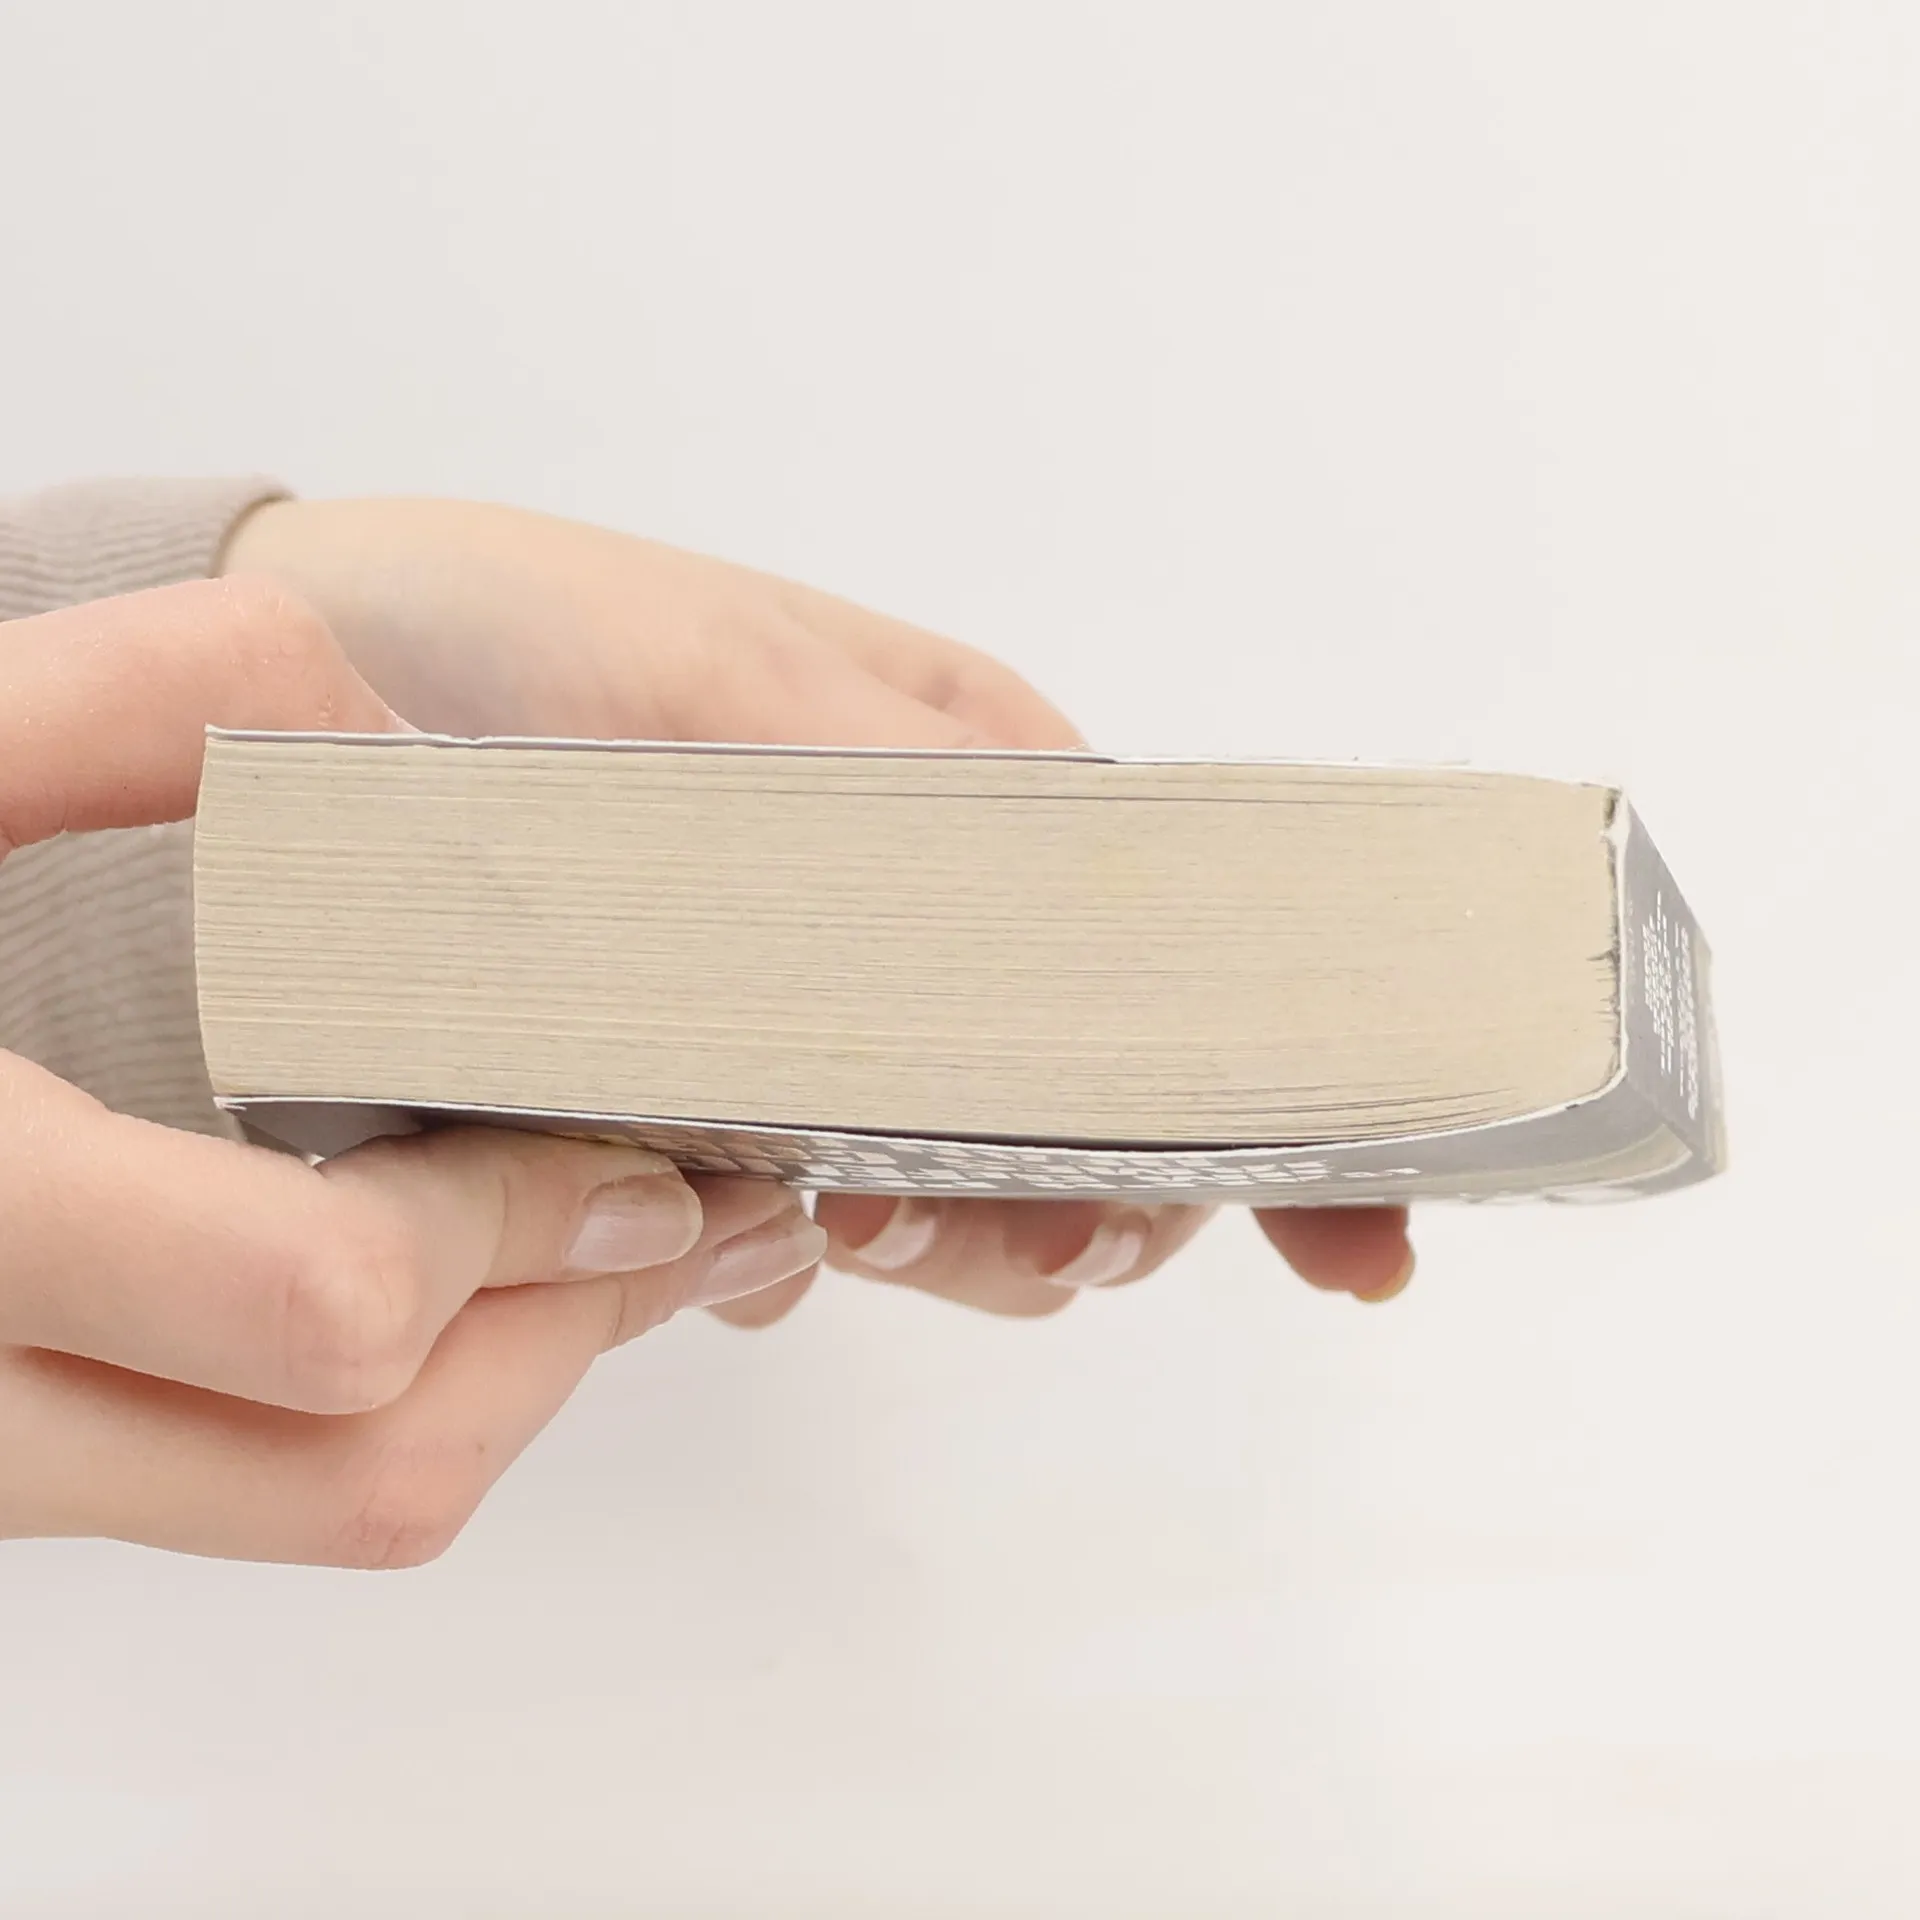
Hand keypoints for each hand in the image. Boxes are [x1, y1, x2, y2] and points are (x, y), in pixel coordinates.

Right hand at [0, 580, 825, 1562]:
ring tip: (596, 1240)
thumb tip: (381, 742)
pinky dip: (397, 1402)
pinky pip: (258, 1498)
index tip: (629, 1140)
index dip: (519, 1231)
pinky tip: (440, 1265)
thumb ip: (123, 706)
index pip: (323, 1307)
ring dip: (506, 1382)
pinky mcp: (0, 1474)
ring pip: (328, 1511)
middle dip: (567, 1329)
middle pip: (375, 1463)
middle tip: (672, 1204)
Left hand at [223, 500, 1418, 1319]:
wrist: (288, 679)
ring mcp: (827, 1005)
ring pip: (970, 1179)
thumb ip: (902, 794)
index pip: (1186, 959)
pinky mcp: (713, 1081)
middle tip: (932, 1229)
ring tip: (837, 1227)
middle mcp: (929, 905)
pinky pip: (813, 1206)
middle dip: (1072, 1205)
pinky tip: (745, 1238)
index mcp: (981, 783)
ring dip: (947, 1241)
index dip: (1271, 1111)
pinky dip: (805, 1249)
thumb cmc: (494, 632)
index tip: (1346, 1244)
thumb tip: (1090, 918)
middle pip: (1094, 1110)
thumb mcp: (708, 680)